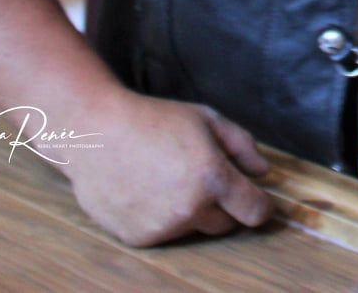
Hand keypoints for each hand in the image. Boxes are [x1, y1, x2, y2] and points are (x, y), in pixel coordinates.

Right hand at [64, 91, 272, 245]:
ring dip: (191, 212)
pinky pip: (165, 234)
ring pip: (194, 229)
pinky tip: (147, 191)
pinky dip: (162, 218)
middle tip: (201, 178)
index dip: (262, 206)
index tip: (259, 200)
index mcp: (213, 178)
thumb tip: (263, 172)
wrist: (95, 133)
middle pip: (226, 224)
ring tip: (168, 179)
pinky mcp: (138, 237)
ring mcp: (162, 227)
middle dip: (222, 205)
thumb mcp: (207, 119)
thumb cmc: (154, 120)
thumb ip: (242, 145)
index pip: (255, 211)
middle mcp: (189, 209)